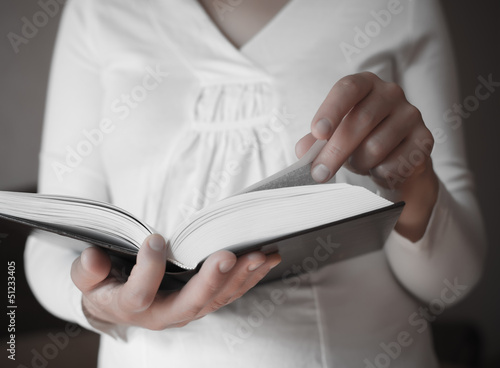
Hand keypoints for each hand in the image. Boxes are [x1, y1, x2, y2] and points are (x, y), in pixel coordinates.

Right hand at [71, 234, 280, 329]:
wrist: (122, 300)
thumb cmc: (106, 283)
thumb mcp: (88, 277)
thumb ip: (88, 271)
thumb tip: (95, 258)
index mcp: (131, 307)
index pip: (139, 295)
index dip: (147, 269)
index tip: (154, 239)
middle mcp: (165, 314)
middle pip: (192, 303)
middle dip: (211, 280)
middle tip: (227, 255)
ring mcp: (190, 309)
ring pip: (218, 298)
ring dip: (240, 276)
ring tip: (260, 254)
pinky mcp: (206, 300)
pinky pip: (231, 293)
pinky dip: (250, 277)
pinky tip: (267, 259)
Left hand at [296, 72, 438, 240]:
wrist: (397, 155)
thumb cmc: (360, 138)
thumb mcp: (334, 135)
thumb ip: (316, 141)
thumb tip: (303, 150)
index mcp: (364, 84)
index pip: (347, 89)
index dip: (331, 110)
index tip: (317, 133)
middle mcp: (390, 93)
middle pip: (360, 122)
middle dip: (334, 153)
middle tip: (319, 174)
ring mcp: (411, 114)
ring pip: (376, 147)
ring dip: (360, 163)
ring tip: (360, 162)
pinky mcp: (424, 139)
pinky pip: (394, 164)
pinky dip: (379, 174)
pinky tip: (379, 169)